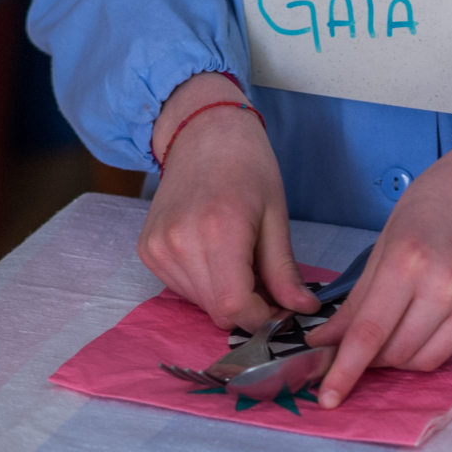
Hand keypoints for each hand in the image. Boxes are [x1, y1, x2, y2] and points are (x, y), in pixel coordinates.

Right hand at [137, 73, 319, 331]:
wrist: (203, 132)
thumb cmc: (248, 167)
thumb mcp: (276, 216)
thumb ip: (284, 270)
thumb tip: (304, 312)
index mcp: (219, 230)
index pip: (235, 307)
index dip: (262, 319)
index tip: (281, 310)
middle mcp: (181, 242)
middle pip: (216, 310)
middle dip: (247, 309)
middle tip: (268, 286)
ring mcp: (158, 247)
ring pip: (199, 303)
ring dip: (225, 296)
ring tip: (241, 262)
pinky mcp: (147, 250)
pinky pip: (181, 288)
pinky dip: (204, 284)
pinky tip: (216, 255)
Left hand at [305, 133, 451, 408]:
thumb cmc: (431, 206)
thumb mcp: (385, 243)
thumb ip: (358, 299)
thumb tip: (326, 341)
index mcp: (409, 260)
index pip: (370, 332)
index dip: (345, 370)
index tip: (327, 397)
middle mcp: (448, 284)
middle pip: (398, 353)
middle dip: (372, 358)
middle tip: (362, 344)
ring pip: (427, 360)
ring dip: (402, 356)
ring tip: (397, 331)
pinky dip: (435, 345)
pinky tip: (432, 318)